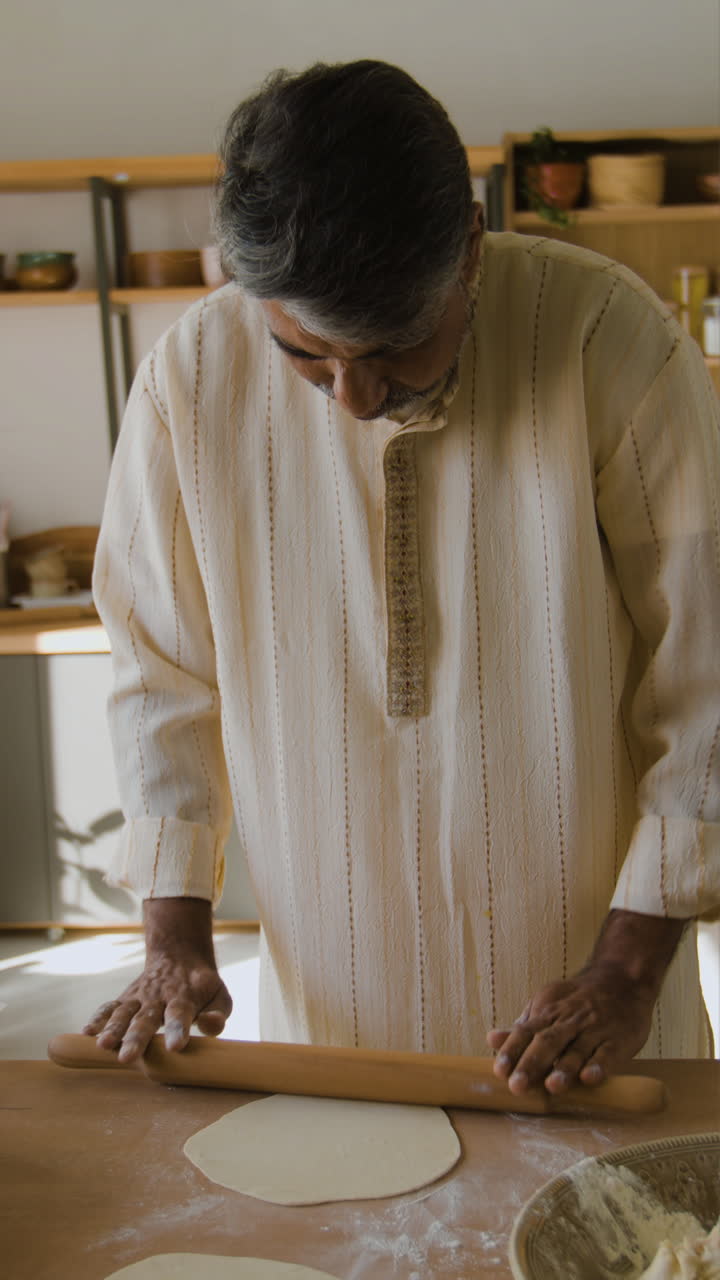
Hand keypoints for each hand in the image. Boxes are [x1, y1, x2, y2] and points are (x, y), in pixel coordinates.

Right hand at [82, 897, 231, 1062]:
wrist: (178, 955)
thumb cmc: (202, 986)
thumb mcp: (219, 995)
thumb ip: (218, 1013)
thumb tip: (211, 1026)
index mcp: (184, 997)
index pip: (181, 1014)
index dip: (178, 1029)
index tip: (176, 1046)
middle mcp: (159, 997)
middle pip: (146, 1019)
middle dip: (137, 1038)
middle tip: (128, 1058)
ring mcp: (139, 997)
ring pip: (124, 1013)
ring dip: (113, 1029)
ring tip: (103, 1046)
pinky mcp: (126, 999)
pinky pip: (109, 1007)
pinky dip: (98, 1018)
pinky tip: (86, 1033)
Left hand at [487, 909, 685, 1094]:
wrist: (623, 979)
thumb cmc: (579, 1000)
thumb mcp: (548, 1004)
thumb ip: (523, 1027)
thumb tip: (491, 1039)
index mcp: (549, 1012)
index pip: (526, 1031)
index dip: (512, 1050)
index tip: (499, 1071)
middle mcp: (570, 1020)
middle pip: (548, 1041)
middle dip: (532, 1063)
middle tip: (517, 1086)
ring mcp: (595, 1029)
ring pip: (577, 1049)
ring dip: (564, 1068)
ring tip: (552, 1087)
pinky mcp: (619, 1039)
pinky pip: (608, 1053)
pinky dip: (599, 1065)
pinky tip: (589, 1078)